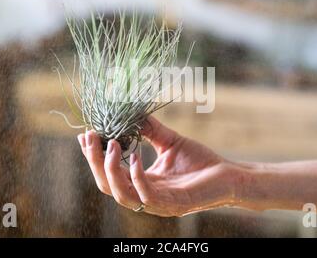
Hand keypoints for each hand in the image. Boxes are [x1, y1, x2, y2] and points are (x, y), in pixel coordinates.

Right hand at [77, 116, 243, 216]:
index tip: (86, 135)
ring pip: (121, 194)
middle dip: (95, 162)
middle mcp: (145, 196)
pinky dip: (136, 176)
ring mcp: (159, 203)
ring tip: (110, 144)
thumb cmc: (201, 162)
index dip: (95, 157)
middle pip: (108, 186)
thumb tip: (132, 111)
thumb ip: (150, 131)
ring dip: (110, 169)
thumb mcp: (169, 142)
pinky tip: (134, 157)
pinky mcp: (174, 204)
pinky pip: (146, 194)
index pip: (110, 175)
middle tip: (91, 138)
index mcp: (142, 183)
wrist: (229, 175)